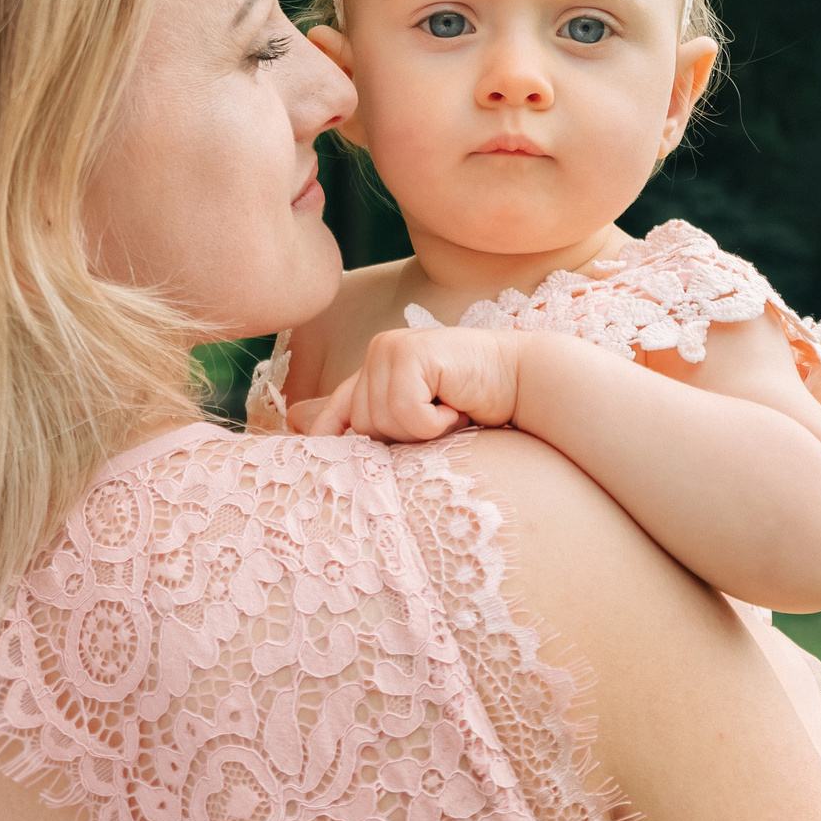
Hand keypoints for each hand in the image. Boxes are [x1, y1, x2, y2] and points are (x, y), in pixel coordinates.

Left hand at [294, 327, 525, 441]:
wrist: (524, 383)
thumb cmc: (474, 405)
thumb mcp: (417, 418)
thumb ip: (369, 420)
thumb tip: (296, 423)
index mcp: (374, 365)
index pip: (336, 411)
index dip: (333, 442)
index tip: (334, 472)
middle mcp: (377, 351)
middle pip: (360, 426)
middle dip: (402, 437)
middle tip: (439, 422)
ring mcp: (392, 348)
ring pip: (380, 422)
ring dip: (422, 431)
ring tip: (451, 411)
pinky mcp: (412, 354)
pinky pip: (404, 413)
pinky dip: (434, 422)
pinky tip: (457, 405)